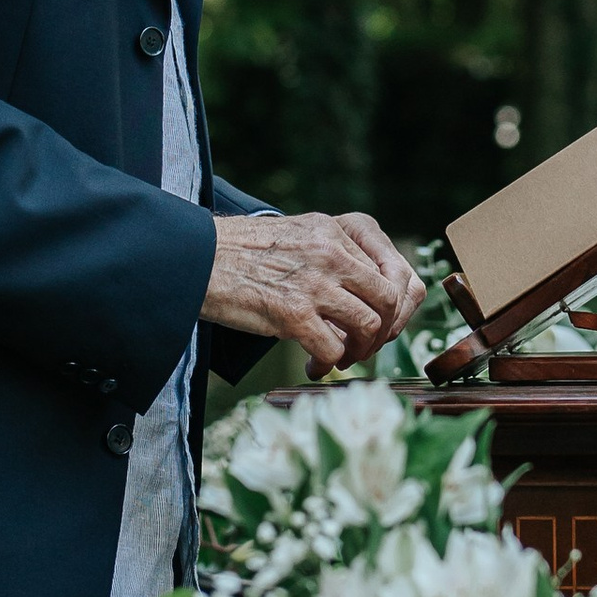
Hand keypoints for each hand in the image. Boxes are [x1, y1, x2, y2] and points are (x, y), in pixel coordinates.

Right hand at [202, 209, 423, 372]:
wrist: (197, 258)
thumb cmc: (246, 252)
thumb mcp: (302, 233)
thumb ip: (338, 253)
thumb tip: (372, 296)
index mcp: (339, 230)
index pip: (398, 271)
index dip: (399, 307)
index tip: (382, 323)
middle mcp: (333, 252)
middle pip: (391, 300)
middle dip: (385, 332)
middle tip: (364, 346)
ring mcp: (315, 282)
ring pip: (370, 325)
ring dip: (361, 351)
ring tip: (341, 358)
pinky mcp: (293, 313)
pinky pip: (334, 349)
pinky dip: (329, 365)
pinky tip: (314, 366)